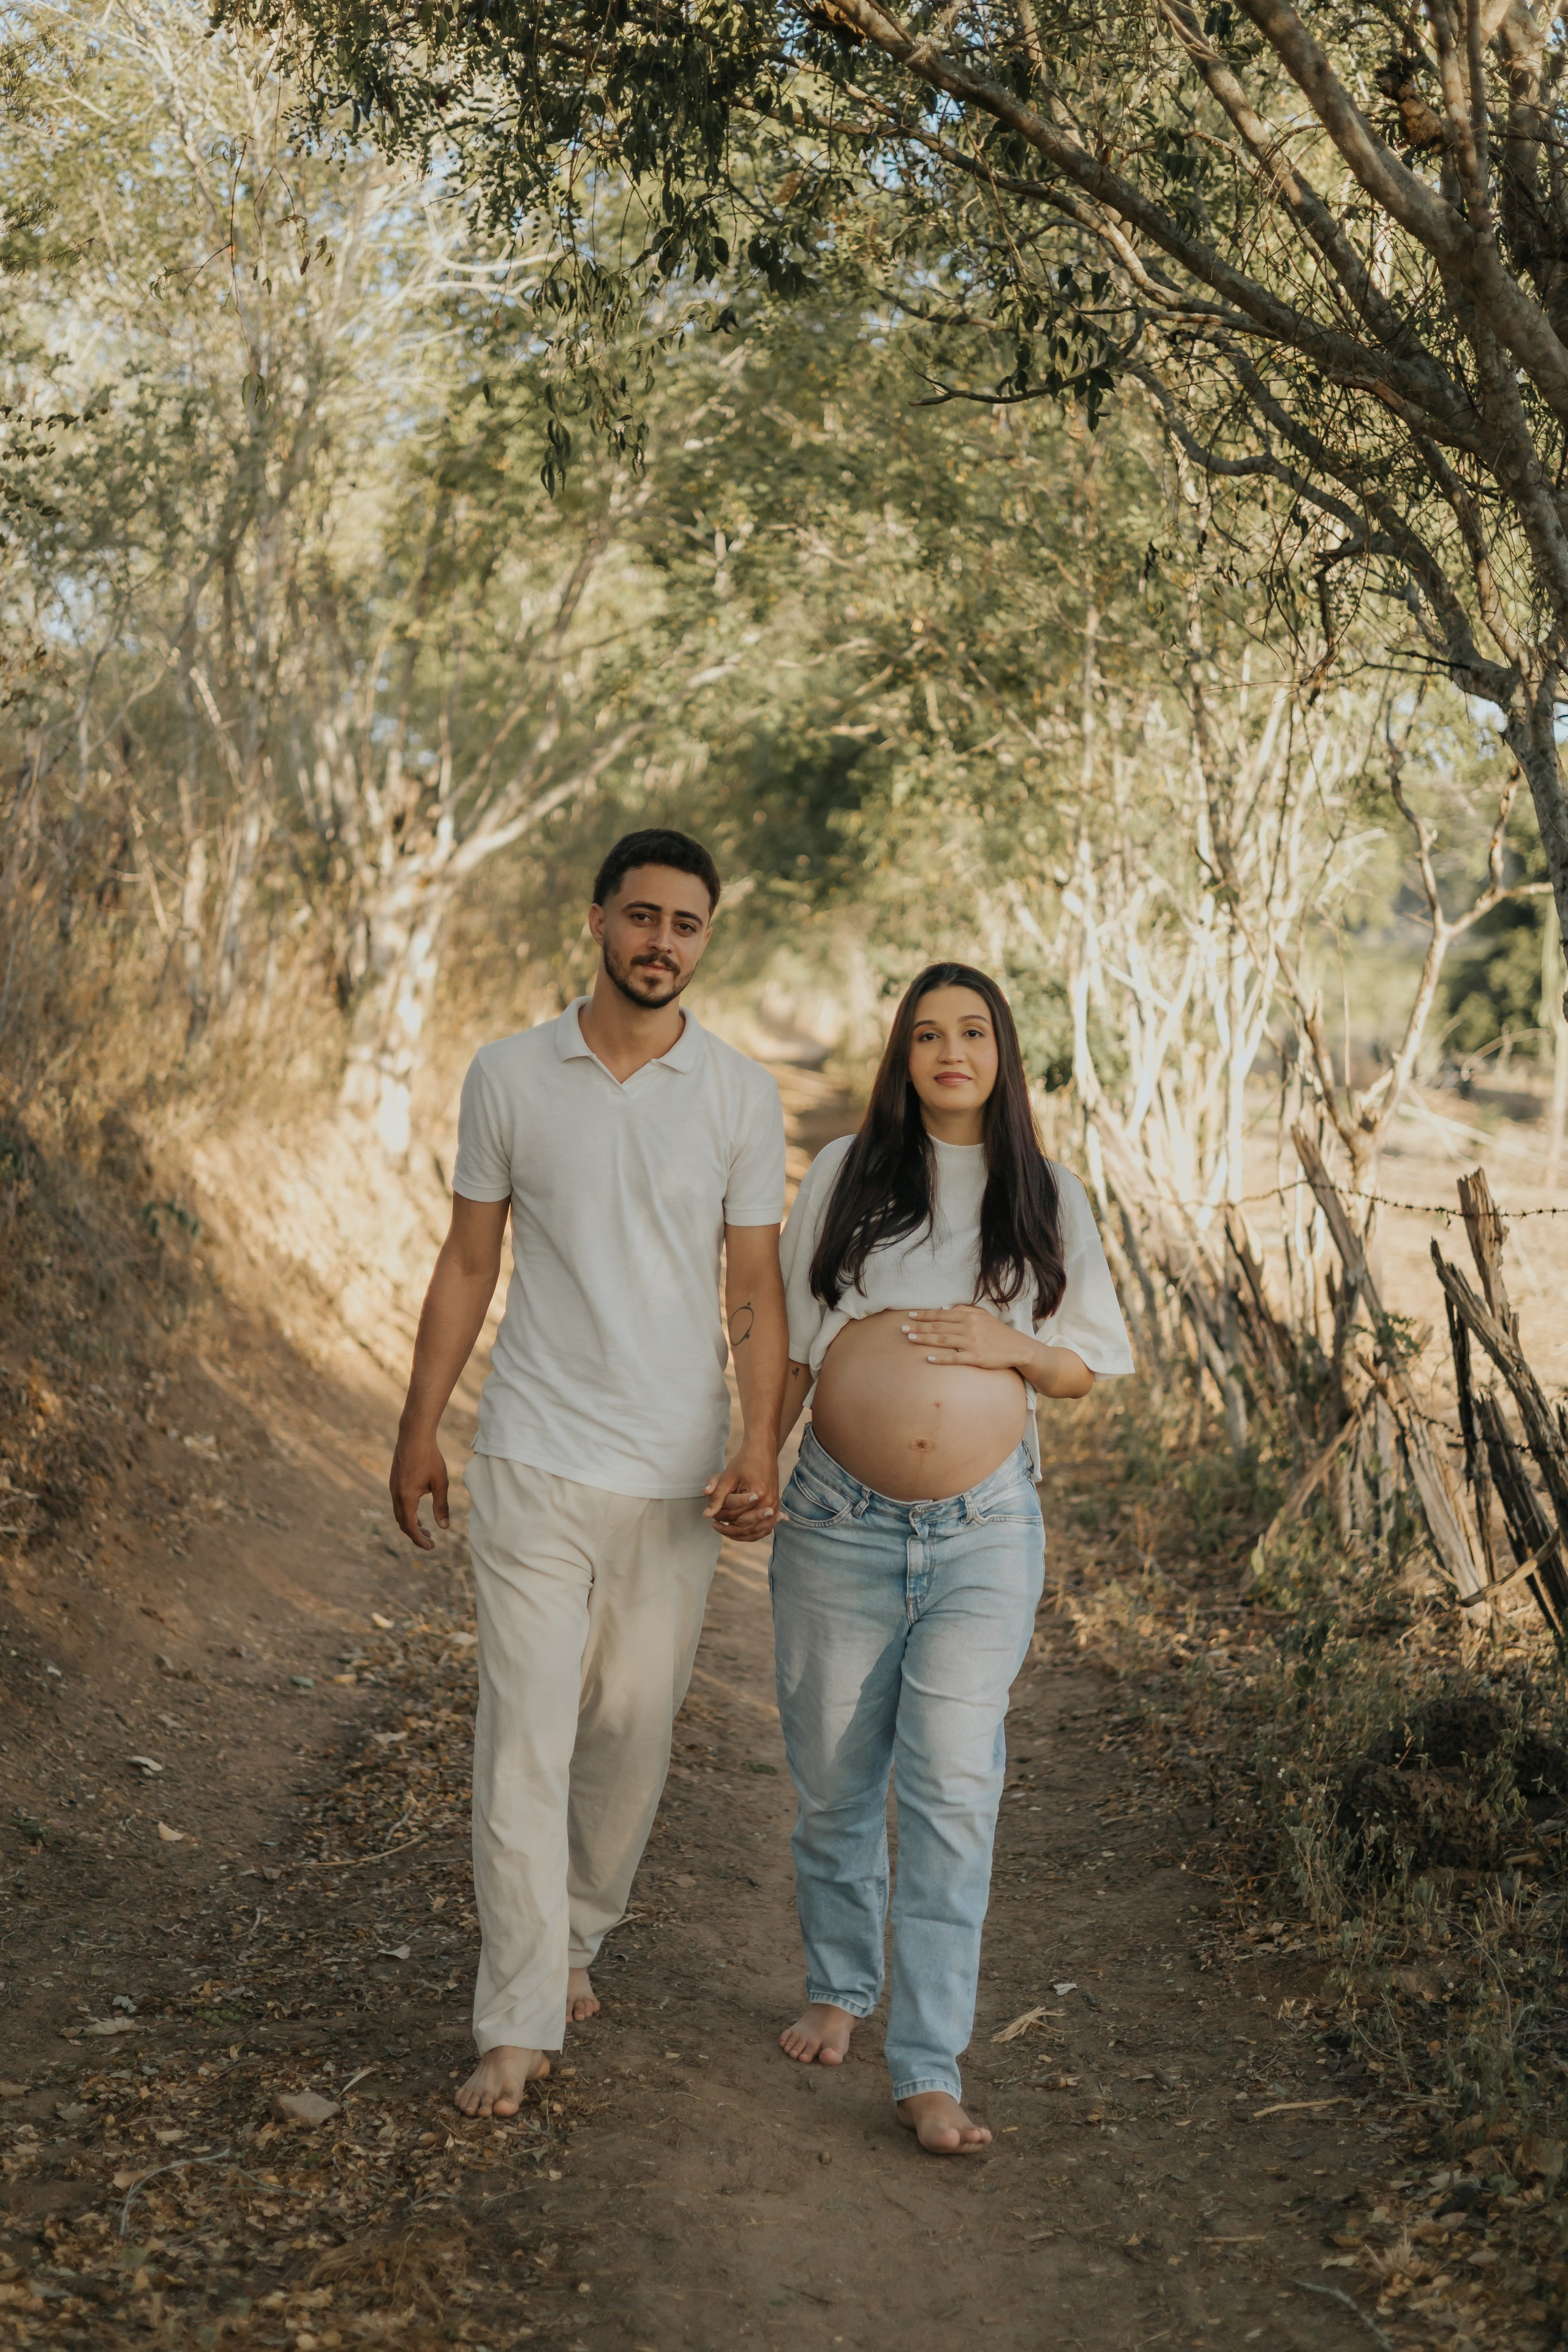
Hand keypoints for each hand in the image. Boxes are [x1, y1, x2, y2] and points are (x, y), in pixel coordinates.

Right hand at [390, 1426, 448, 1551]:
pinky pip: (398, 1505)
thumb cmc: (430, 1457)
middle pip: (403, 1523)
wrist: (414, 1435)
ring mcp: (393, 1488)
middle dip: (416, 1535)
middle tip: (430, 1542)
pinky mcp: (394, 1482)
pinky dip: (407, 1514)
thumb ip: (441, 1506)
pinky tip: (418, 1513)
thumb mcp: (440, 1483)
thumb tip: (444, 1528)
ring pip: (399, 1514)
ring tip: (426, 1529)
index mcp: (407, 1497)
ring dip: (411, 1524)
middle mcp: (396, 1495)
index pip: (411, 1527)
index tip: (431, 1547)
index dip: (420, 1540)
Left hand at [703, 1445, 780, 1543]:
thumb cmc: (743, 1463)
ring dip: (739, 1534)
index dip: (721, 1516)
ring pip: (756, 1531)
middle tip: (714, 1525)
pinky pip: (764, 1528)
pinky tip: (739, 1533)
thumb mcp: (727, 1478)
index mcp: (758, 1494)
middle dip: (728, 1528)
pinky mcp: (775, 1507)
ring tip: (723, 1530)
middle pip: (746, 1526)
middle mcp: (769, 1503)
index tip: (711, 1517)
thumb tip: (705, 1515)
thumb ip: (717, 1497)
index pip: (735, 1515)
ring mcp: (774, 1506)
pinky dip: (752, 1533)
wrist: (762, 1452)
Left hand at [900, 1305, 1023, 1371]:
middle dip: (918, 1327)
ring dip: (924, 1339)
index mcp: (969, 1316)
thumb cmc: (997, 1332)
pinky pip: (954, 1357)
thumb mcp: (983, 1316)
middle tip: (902, 1328)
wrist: (1017, 1347)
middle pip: (938, 1327)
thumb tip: (943, 1309)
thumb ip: (964, 1310)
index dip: (924, 1315)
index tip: (910, 1315)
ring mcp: (971, 1343)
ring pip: (942, 1340)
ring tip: (910, 1339)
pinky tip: (929, 1358)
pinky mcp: (975, 1357)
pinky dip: (941, 1358)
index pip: (941, 1314)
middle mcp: (968, 1327)